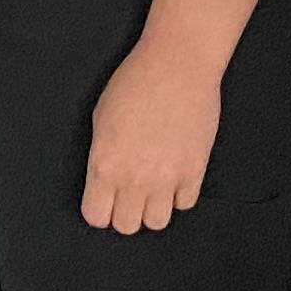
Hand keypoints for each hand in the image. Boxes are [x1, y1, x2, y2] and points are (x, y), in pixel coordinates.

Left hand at [82, 38, 224, 232]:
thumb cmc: (136, 81)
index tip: (104, 202)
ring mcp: (167, 177)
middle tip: (128, 194)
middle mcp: (135, 178)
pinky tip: (174, 175)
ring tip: (153, 188)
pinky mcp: (195, 170)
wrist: (177, 65)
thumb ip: (101, 156)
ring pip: (157, 222)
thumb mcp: (101, 118)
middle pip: (126, 226)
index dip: (99, 210)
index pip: (96, 216)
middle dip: (124, 213)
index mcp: (106, 164)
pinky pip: (185, 204)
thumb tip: (104, 179)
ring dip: (153, 208)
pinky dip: (179, 195)